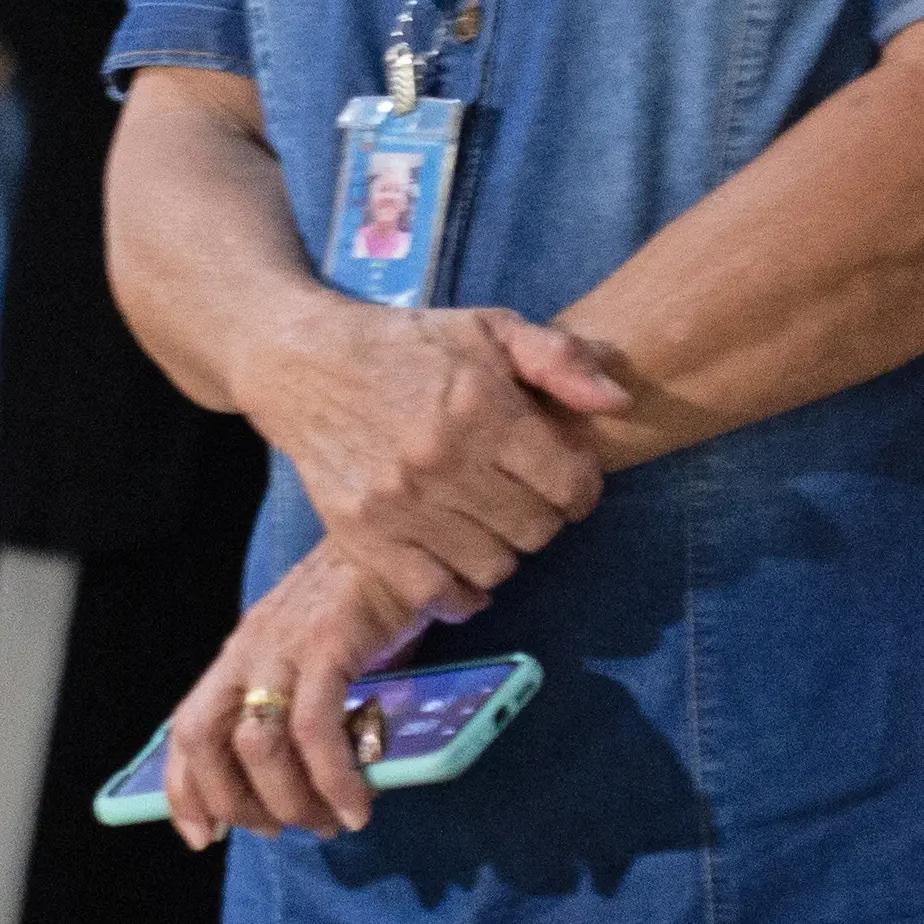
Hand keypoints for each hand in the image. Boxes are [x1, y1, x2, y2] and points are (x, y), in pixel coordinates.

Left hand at [160, 542, 443, 850]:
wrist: (402, 534)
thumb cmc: (366, 603)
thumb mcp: (317, 654)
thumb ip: (303, 703)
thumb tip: (312, 781)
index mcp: (241, 655)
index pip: (187, 729)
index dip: (185, 791)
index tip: (201, 837)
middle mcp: (250, 649)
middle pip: (208, 743)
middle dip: (240, 805)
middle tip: (287, 830)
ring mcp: (285, 644)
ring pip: (258, 745)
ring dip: (290, 801)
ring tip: (330, 823)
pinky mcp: (329, 641)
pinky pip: (315, 728)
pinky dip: (332, 778)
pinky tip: (357, 804)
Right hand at [242, 298, 629, 610]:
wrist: (304, 362)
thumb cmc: (410, 344)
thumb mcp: (490, 328)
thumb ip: (561, 359)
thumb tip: (618, 403)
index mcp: (481, 405)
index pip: (571, 486)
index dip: (581, 487)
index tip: (564, 477)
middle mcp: (441, 458)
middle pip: (536, 532)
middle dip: (543, 517)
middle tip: (523, 496)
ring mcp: (399, 503)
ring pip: (493, 569)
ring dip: (502, 552)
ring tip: (488, 522)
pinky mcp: (363, 535)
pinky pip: (433, 595)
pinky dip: (458, 594)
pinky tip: (460, 565)